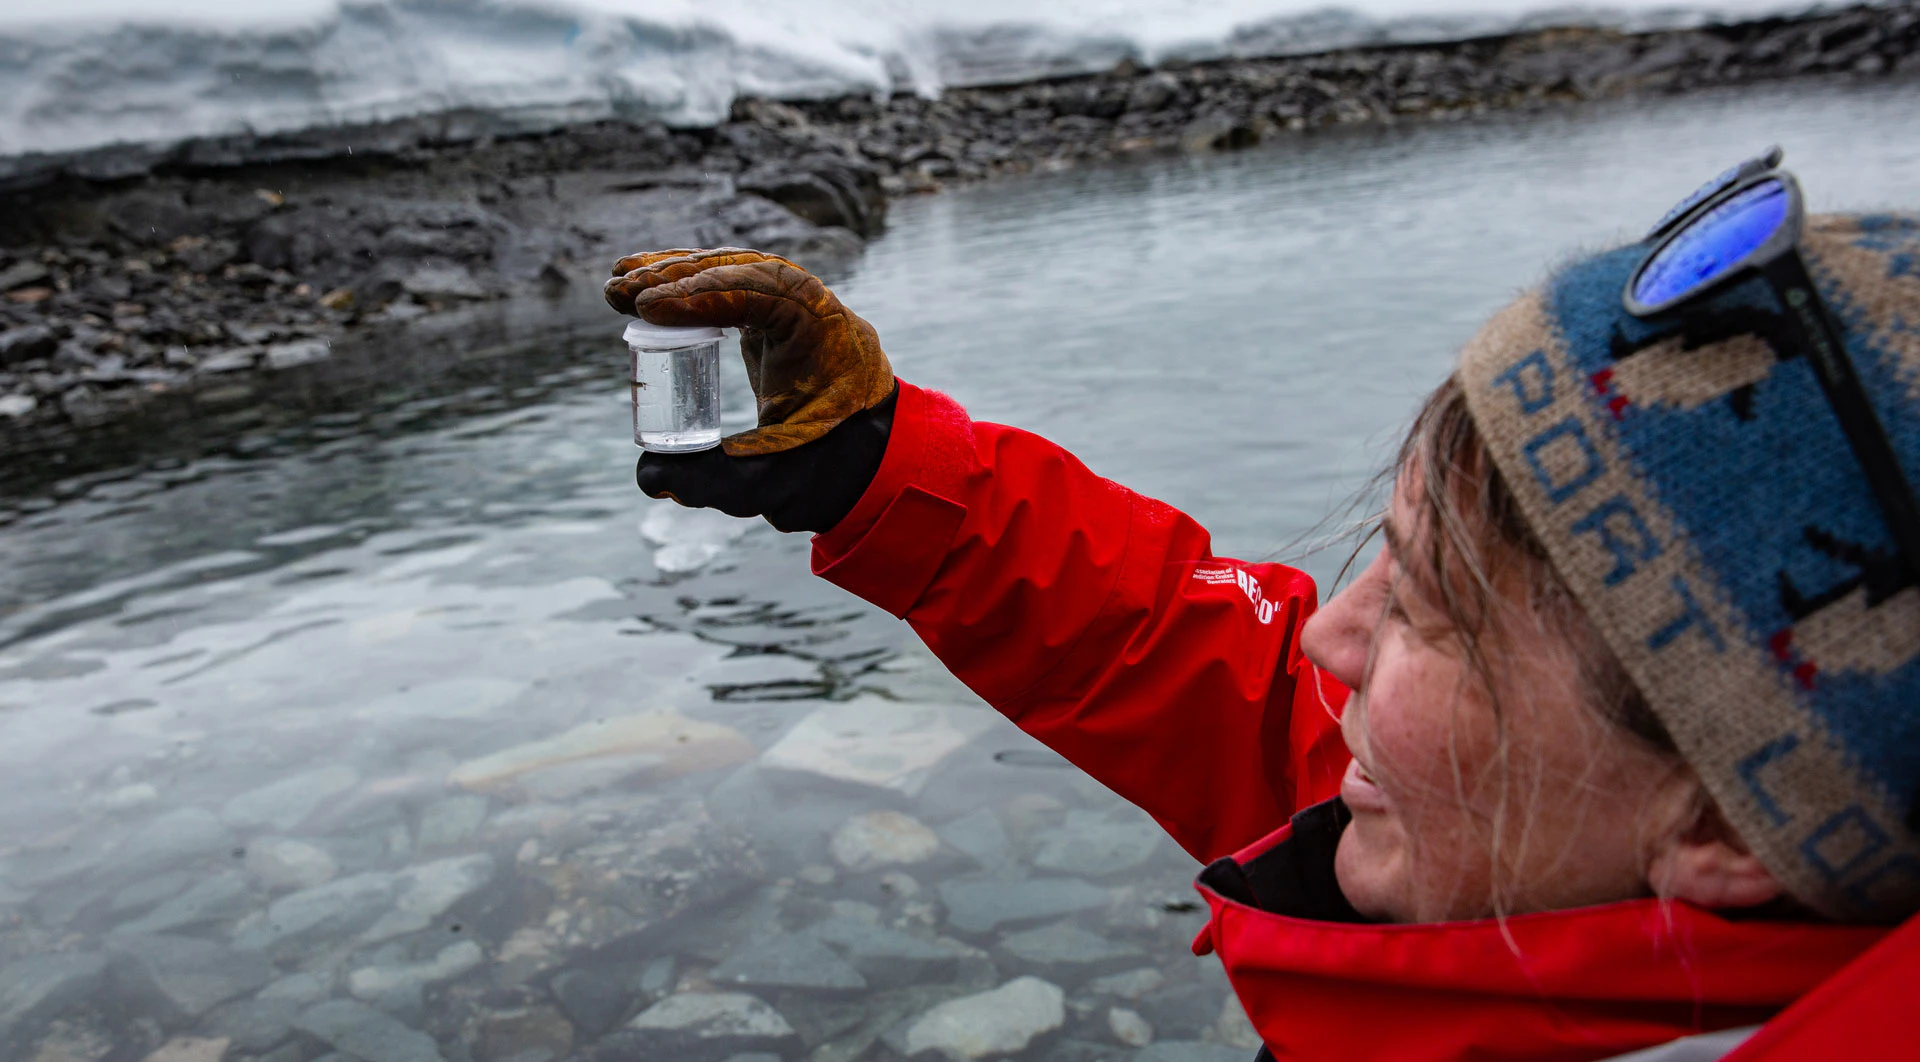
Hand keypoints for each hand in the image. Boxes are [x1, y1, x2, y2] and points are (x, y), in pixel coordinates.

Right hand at [605, 248, 894, 456]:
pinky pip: (729, 289)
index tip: (651, 308)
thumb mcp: (774, 482)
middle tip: (617, 291)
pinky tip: (647, 292)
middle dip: (676, 277)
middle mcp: (812, 308)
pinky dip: (690, 286)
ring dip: (675, 274)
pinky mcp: (774, 321)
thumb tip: (648, 476)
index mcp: (824, 332)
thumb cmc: (832, 470)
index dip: (704, 295)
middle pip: (741, 271)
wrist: (872, 463)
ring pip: (732, 273)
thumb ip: (713, 483)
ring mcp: (794, 309)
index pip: (762, 294)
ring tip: (617, 283)